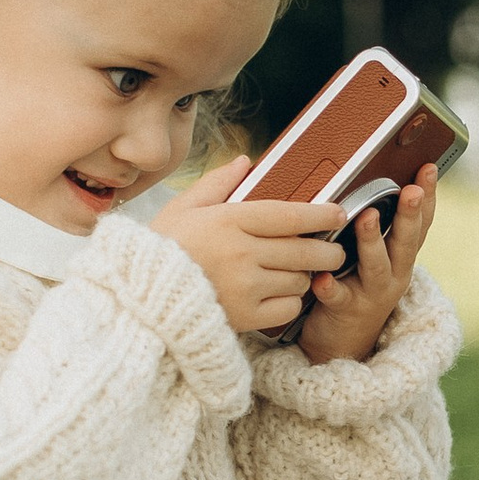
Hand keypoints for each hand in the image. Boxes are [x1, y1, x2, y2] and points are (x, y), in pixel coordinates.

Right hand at [161, 158, 348, 333]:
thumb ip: (216, 184)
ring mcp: (246, 287)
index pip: (288, 214)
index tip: (338, 214)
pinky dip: (291, 302)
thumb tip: (245, 162)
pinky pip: (288, 308)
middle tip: (333, 250)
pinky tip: (280, 294)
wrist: (140, 301)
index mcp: (228, 221)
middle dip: (328, 250)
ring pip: (299, 279)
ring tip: (297, 272)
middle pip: (305, 249)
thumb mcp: (182, 209)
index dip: (320, 214)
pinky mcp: (246, 316)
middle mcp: (242, 253)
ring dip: (305, 276)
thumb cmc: (160, 252)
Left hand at [299, 166, 438, 364]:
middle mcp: (394, 274)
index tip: (428, 169)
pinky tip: (322, 278)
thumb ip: (378, 225)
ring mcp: (371, 293)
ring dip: (372, 241)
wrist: (344, 344)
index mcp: (402, 256)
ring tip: (365, 218)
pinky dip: (331, 287)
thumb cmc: (357, 286)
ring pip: (376, 266)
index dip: (427, 197)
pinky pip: (338, 297)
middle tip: (409, 190)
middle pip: (405, 241)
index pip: (420, 223)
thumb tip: (378, 178)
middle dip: (409, 215)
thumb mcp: (377, 257)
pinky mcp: (345, 310)